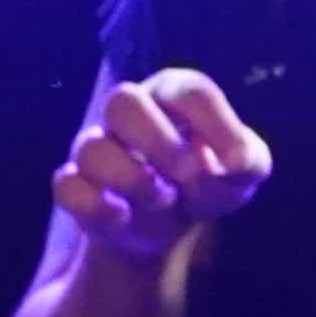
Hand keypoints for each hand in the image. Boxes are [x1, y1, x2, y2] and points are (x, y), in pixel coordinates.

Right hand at [55, 68, 271, 258]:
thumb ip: (249, 161)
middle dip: (156, 140)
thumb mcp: (243, 174)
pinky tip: (122, 217)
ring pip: (91, 147)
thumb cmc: (209, 182)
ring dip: (131, 179)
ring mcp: (99, 148)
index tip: (236, 163)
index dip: (214, 124)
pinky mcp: (78, 185)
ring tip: (163, 199)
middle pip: (122, 101)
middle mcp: (131, 114)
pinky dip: (95, 205)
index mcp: (174, 97)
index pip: (188, 89)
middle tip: (186, 172)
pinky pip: (66, 186)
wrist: (170, 226)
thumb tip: (237, 162)